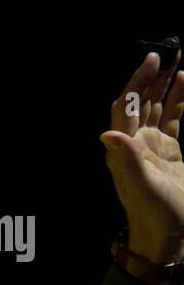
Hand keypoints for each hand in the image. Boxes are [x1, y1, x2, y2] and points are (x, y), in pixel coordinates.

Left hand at [102, 49, 183, 263]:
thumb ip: (127, 160)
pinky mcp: (168, 150)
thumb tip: (107, 133)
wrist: (166, 234)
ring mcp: (151, 145)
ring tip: (178, 57)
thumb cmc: (153, 214)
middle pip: (141, 101)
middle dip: (151, 76)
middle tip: (168, 50)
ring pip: (157, 106)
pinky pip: (172, 117)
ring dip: (164, 82)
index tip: (151, 59)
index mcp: (124, 148)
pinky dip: (177, 98)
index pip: (127, 107)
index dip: (136, 82)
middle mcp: (134, 142)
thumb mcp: (141, 187)